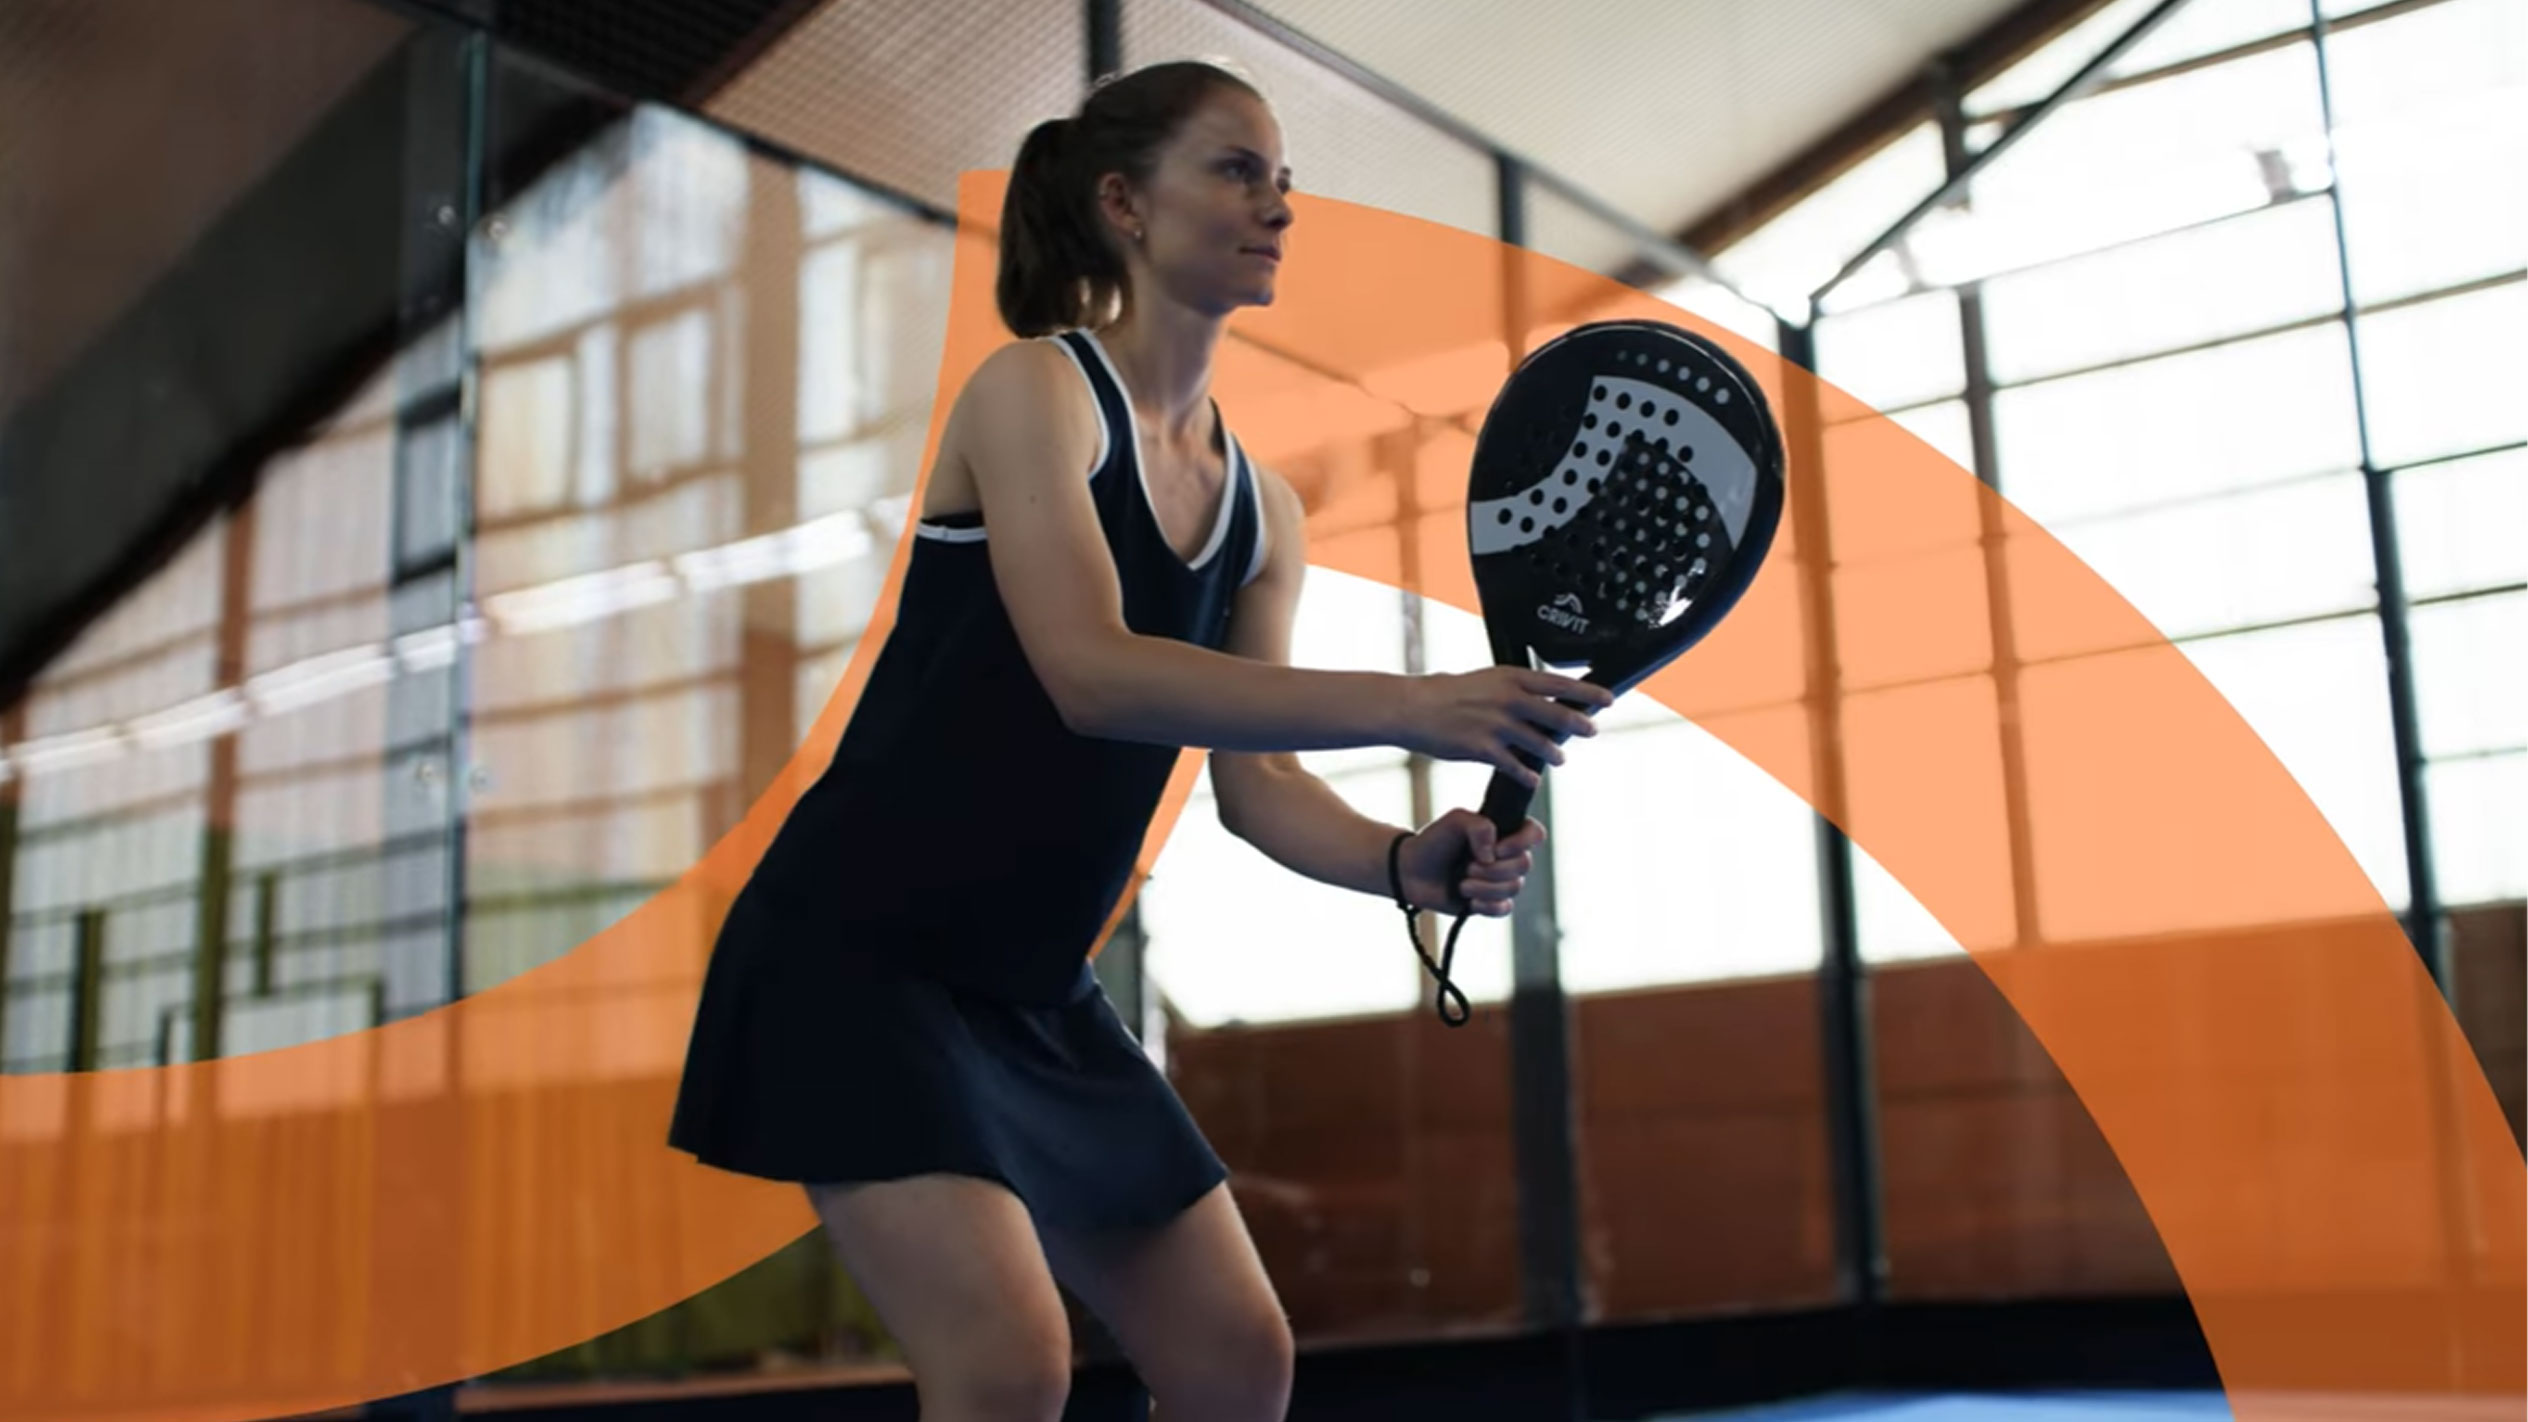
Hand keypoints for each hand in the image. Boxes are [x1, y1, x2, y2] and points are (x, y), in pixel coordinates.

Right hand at [1395, 668, 1610, 787]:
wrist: (1412, 707)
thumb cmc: (1447, 693)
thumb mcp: (1486, 680)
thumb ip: (1514, 689)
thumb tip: (1542, 696)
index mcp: (1510, 677)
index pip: (1559, 683)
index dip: (1587, 692)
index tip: (1608, 699)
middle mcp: (1507, 698)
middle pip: (1556, 713)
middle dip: (1580, 724)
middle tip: (1593, 730)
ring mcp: (1496, 724)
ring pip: (1539, 743)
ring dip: (1554, 753)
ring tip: (1561, 758)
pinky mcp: (1482, 748)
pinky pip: (1514, 765)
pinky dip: (1527, 773)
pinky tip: (1534, 778)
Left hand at [1397, 809, 1544, 915]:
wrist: (1412, 871)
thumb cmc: (1434, 841)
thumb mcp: (1456, 821)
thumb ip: (1479, 826)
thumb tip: (1493, 854)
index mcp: (1504, 832)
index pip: (1534, 833)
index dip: (1522, 842)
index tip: (1497, 848)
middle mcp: (1507, 856)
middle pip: (1525, 865)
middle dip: (1493, 869)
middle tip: (1467, 865)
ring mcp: (1500, 881)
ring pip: (1514, 888)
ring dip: (1483, 886)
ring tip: (1461, 882)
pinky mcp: (1491, 903)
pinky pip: (1504, 908)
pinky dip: (1486, 905)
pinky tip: (1469, 900)